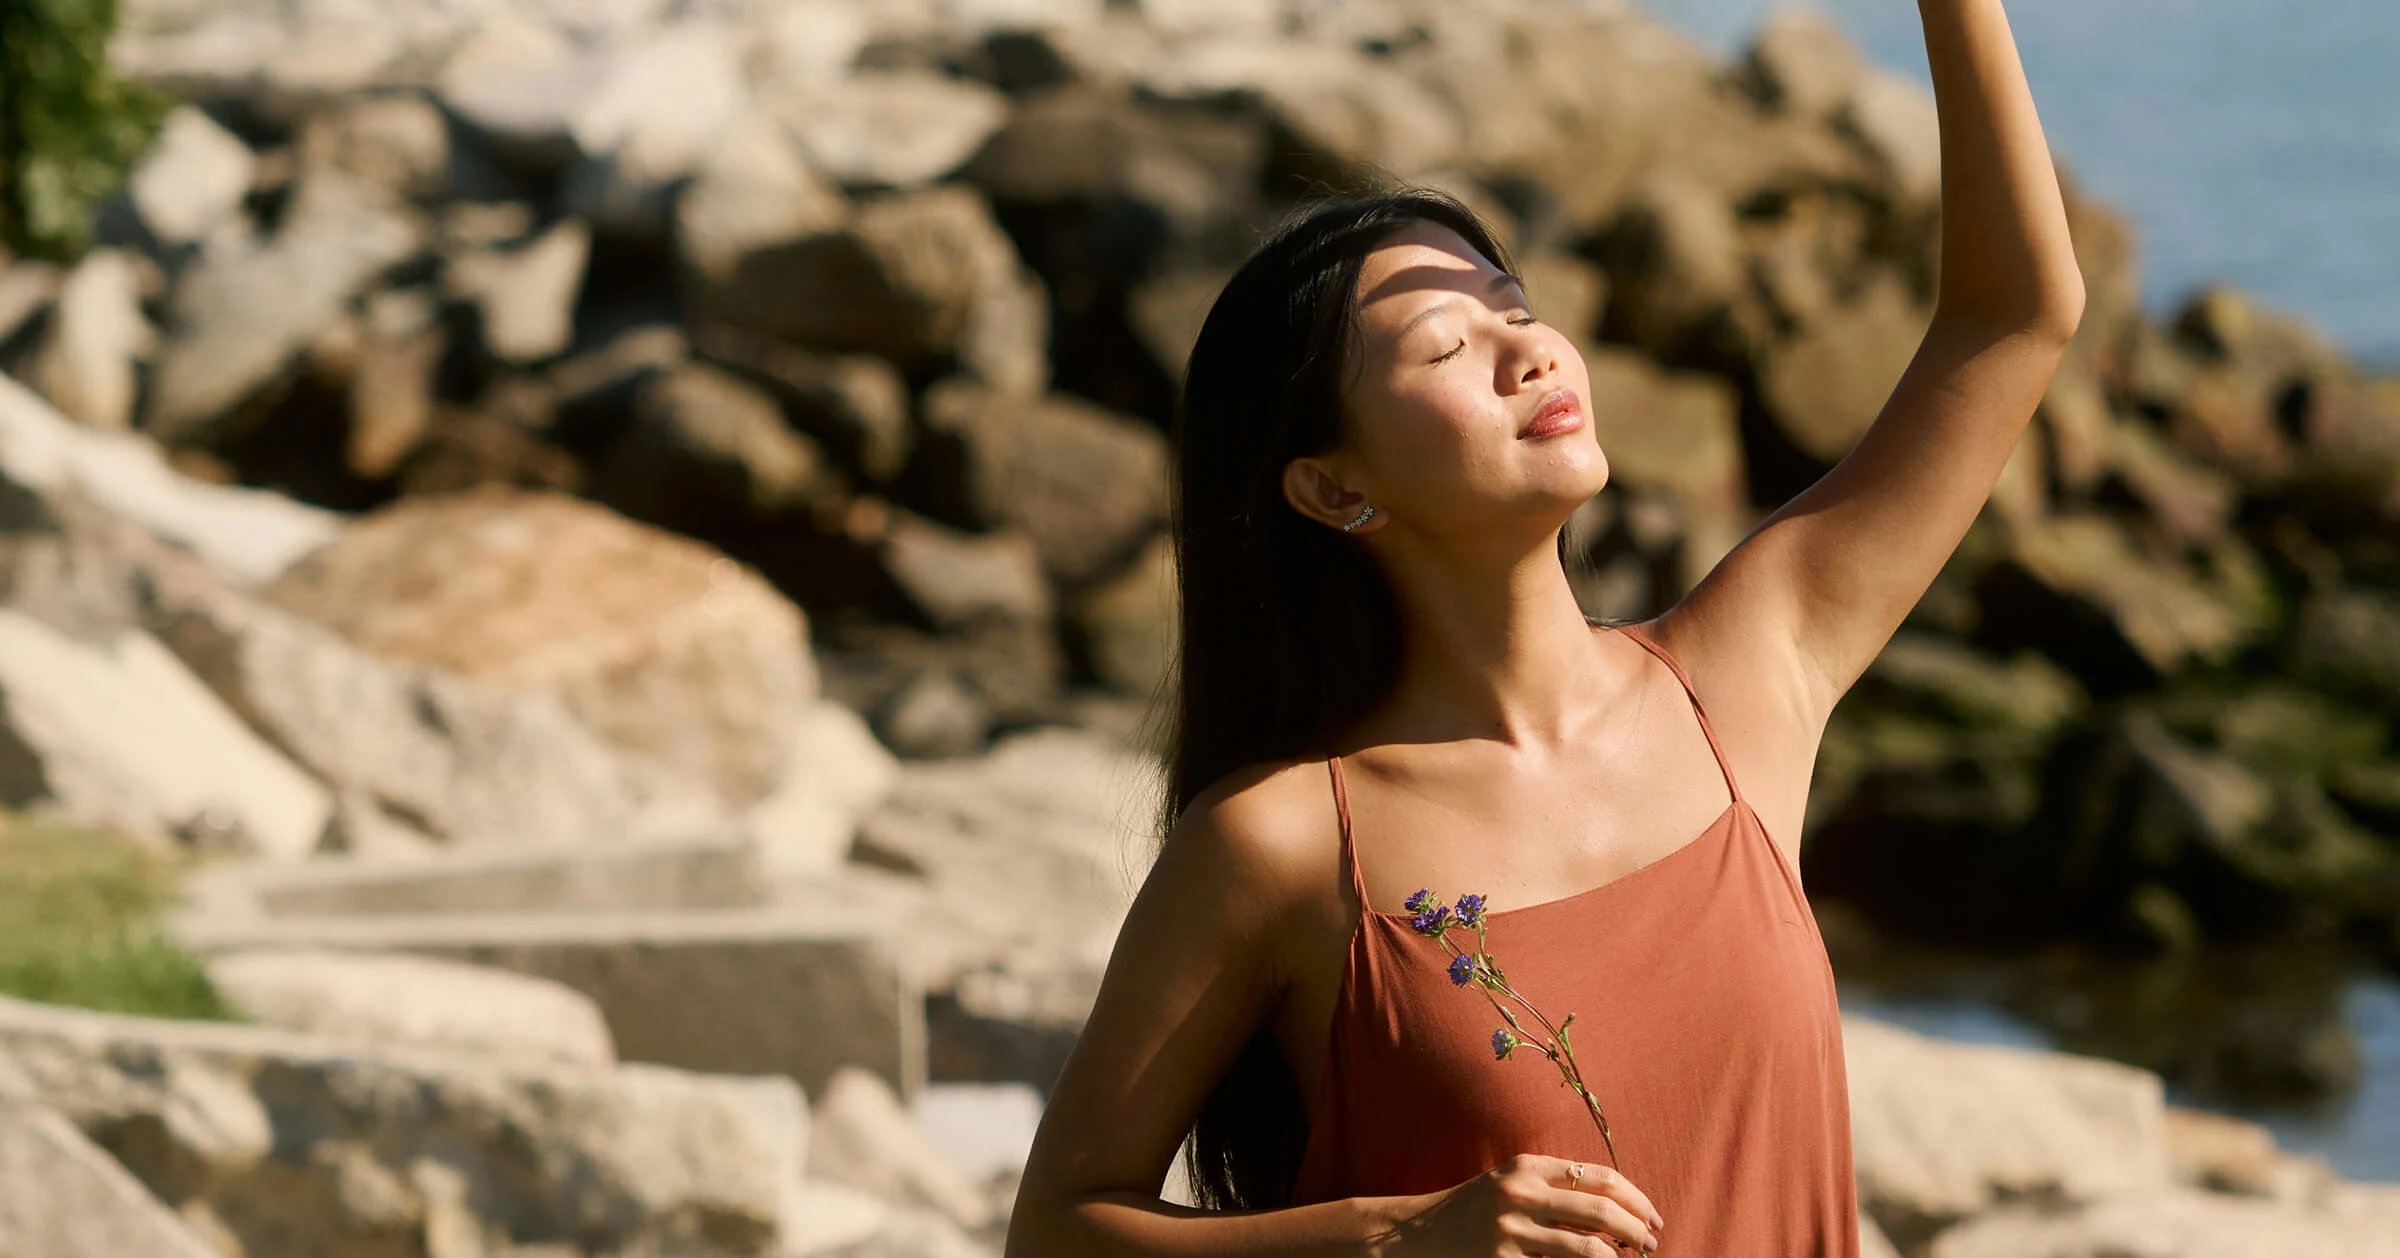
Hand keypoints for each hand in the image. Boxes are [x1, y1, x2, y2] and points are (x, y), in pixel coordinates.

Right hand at [1377, 1153, 1663, 1255]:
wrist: (1416, 1234)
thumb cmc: (1473, 1211)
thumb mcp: (1510, 1184)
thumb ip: (1554, 1188)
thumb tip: (1617, 1210)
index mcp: (1527, 1167)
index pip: (1599, 1177)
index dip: (1636, 1198)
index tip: (1653, 1217)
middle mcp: (1520, 1194)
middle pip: (1600, 1209)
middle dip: (1637, 1229)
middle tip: (1652, 1243)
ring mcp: (1511, 1230)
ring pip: (1587, 1247)